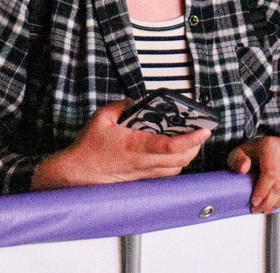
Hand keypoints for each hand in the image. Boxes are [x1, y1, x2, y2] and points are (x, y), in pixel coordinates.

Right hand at [32, 100, 209, 189]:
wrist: (75, 174)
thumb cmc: (87, 147)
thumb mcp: (101, 118)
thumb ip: (122, 105)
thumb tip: (137, 100)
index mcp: (134, 146)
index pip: (171, 146)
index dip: (192, 139)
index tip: (204, 130)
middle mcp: (142, 163)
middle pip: (180, 160)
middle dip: (196, 147)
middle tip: (201, 132)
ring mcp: (143, 173)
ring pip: (175, 169)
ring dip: (188, 156)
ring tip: (192, 140)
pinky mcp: (140, 179)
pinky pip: (165, 173)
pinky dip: (176, 163)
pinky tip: (174, 151)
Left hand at [226, 136, 279, 213]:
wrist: (271, 142)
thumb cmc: (255, 150)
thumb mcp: (239, 153)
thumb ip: (236, 160)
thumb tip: (243, 167)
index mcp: (270, 145)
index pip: (271, 174)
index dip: (263, 192)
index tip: (255, 202)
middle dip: (271, 201)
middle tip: (261, 208)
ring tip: (271, 207)